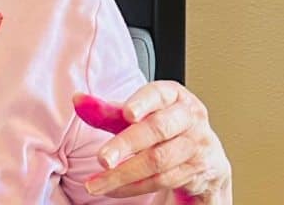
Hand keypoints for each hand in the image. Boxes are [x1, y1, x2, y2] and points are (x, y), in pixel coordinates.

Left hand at [73, 87, 231, 202]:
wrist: (205, 155)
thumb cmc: (166, 126)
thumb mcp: (140, 113)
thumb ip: (109, 110)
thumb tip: (78, 100)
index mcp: (174, 96)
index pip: (159, 94)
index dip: (143, 102)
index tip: (127, 113)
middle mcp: (190, 119)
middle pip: (157, 130)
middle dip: (126, 145)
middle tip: (102, 159)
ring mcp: (197, 146)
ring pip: (158, 160)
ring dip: (123, 174)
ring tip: (96, 183)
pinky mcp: (196, 172)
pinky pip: (162, 181)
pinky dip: (134, 187)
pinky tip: (113, 189)